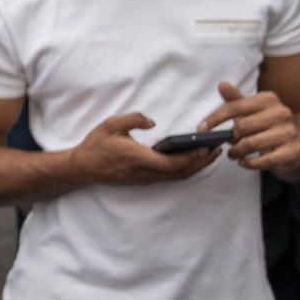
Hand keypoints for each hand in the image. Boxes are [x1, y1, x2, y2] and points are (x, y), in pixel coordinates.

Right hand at [69, 111, 221, 186]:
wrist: (83, 167)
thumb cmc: (96, 145)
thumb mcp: (111, 124)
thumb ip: (134, 119)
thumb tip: (153, 121)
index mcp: (138, 158)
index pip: (171, 163)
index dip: (191, 157)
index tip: (206, 148)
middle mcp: (145, 172)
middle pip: (180, 172)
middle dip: (201, 162)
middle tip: (216, 150)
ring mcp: (144, 178)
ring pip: (177, 176)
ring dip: (195, 167)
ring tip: (208, 154)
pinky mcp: (143, 180)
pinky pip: (170, 177)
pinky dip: (184, 169)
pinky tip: (189, 158)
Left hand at [203, 81, 299, 172]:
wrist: (295, 141)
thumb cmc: (266, 123)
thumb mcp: (251, 110)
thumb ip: (236, 100)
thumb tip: (222, 84)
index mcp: (268, 99)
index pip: (235, 107)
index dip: (215, 118)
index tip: (201, 129)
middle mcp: (281, 112)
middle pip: (242, 126)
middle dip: (229, 138)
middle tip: (225, 143)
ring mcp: (289, 132)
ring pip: (252, 144)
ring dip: (236, 152)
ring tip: (233, 154)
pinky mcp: (293, 150)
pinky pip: (266, 160)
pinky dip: (250, 163)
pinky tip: (244, 162)